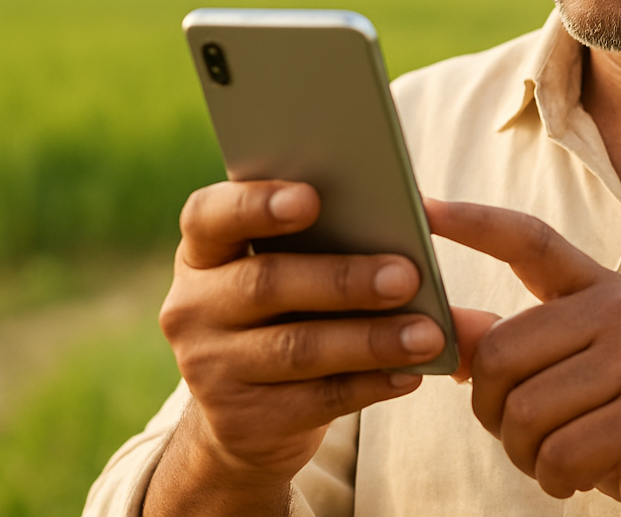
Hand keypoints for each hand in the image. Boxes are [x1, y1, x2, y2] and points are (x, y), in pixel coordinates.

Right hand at [146, 180, 496, 515]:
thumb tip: (406, 218)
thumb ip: (323, 238)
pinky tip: (410, 373)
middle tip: (407, 275)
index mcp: (203, 252)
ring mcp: (210, 369)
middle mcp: (193, 308)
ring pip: (297, 349)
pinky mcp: (244, 422)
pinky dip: (370, 385)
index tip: (311, 197)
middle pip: (266, 284)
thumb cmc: (286, 311)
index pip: (209, 216)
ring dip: (370, 339)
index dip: (255, 204)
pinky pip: (316, 400)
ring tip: (427, 334)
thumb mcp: (285, 269)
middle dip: (343, 279)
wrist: (248, 415)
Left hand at [428, 199, 620, 516]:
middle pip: (501, 353)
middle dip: (496, 413)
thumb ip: (515, 349)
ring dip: (527, 454)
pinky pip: (558, 455)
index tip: (423, 206)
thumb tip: (451, 330)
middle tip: (527, 436)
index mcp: (601, 293)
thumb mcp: (571, 376)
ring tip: (562, 456)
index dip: (474, 222)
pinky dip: (556, 480)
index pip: (530, 240)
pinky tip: (583, 475)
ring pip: (524, 412)